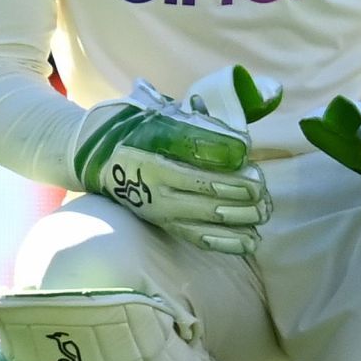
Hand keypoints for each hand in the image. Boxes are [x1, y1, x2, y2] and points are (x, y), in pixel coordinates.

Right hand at [74, 65, 282, 254]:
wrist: (96, 157)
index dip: (232, 177)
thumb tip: (237, 141)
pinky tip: (251, 241)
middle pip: (209, 202)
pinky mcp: (165, 225)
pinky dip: (227, 243)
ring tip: (264, 212)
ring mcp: (162, 213)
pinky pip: (199, 239)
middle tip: (264, 190)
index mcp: (156, 165)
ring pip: (208, 224)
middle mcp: (158, 195)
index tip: (255, 169)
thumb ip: (196, 125)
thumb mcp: (158, 117)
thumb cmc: (134, 130)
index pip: (200, 177)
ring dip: (241, 221)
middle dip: (243, 199)